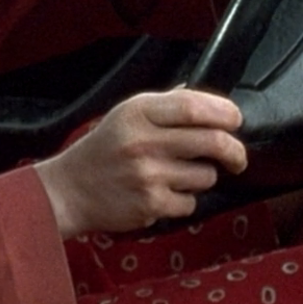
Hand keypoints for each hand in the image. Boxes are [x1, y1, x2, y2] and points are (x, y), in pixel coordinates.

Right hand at [35, 88, 246, 239]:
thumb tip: (203, 101)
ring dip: (200, 178)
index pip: (194, 106)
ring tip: (175, 177)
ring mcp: (147, 174)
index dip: (225, 113)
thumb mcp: (123, 117)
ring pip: (207, 175)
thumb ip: (163, 106)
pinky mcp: (151, 203)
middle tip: (235, 158)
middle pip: (214, 141)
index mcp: (136, 113)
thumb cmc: (101, 152)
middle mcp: (142, 141)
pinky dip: (182, 201)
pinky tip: (160, 194)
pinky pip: (190, 202)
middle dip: (235, 152)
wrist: (67, 190)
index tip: (235, 121)